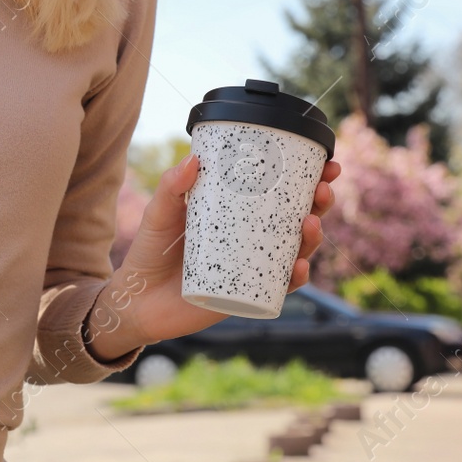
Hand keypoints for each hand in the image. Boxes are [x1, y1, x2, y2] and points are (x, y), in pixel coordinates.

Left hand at [90, 153, 342, 356]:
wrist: (135, 301)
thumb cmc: (149, 252)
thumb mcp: (159, 214)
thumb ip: (171, 187)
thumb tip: (193, 159)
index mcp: (237, 213)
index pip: (279, 191)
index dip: (308, 178)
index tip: (326, 163)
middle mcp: (252, 239)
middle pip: (298, 219)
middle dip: (320, 205)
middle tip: (323, 190)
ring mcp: (253, 267)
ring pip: (296, 252)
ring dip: (313, 239)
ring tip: (310, 224)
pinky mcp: (248, 295)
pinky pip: (279, 287)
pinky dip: (294, 278)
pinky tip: (297, 268)